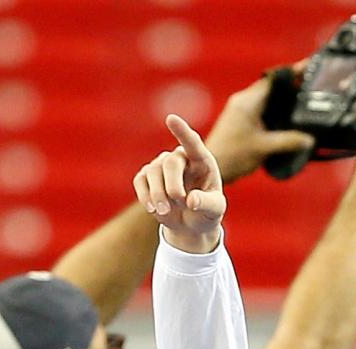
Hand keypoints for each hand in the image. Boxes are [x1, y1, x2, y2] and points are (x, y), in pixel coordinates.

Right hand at [136, 115, 227, 255]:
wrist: (191, 222)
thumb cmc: (207, 211)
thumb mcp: (215, 211)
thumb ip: (207, 204)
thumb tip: (191, 201)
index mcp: (201, 160)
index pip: (192, 142)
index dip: (182, 131)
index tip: (171, 119)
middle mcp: (180, 157)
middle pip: (170, 163)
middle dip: (173, 187)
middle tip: (180, 203)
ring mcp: (161, 164)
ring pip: (153, 172)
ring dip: (158, 195)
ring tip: (166, 212)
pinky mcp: (146, 176)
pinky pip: (140, 181)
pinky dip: (145, 196)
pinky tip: (153, 209)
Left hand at [204, 72, 310, 183]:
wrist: (212, 166)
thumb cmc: (234, 155)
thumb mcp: (265, 148)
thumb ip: (289, 141)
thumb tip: (310, 139)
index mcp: (248, 101)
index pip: (273, 79)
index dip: (291, 74)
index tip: (307, 68)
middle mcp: (244, 100)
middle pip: (271, 87)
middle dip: (290, 86)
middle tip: (311, 86)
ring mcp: (241, 109)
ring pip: (267, 98)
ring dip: (283, 99)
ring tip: (303, 102)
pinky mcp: (241, 118)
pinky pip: (262, 108)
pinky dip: (275, 110)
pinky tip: (286, 119)